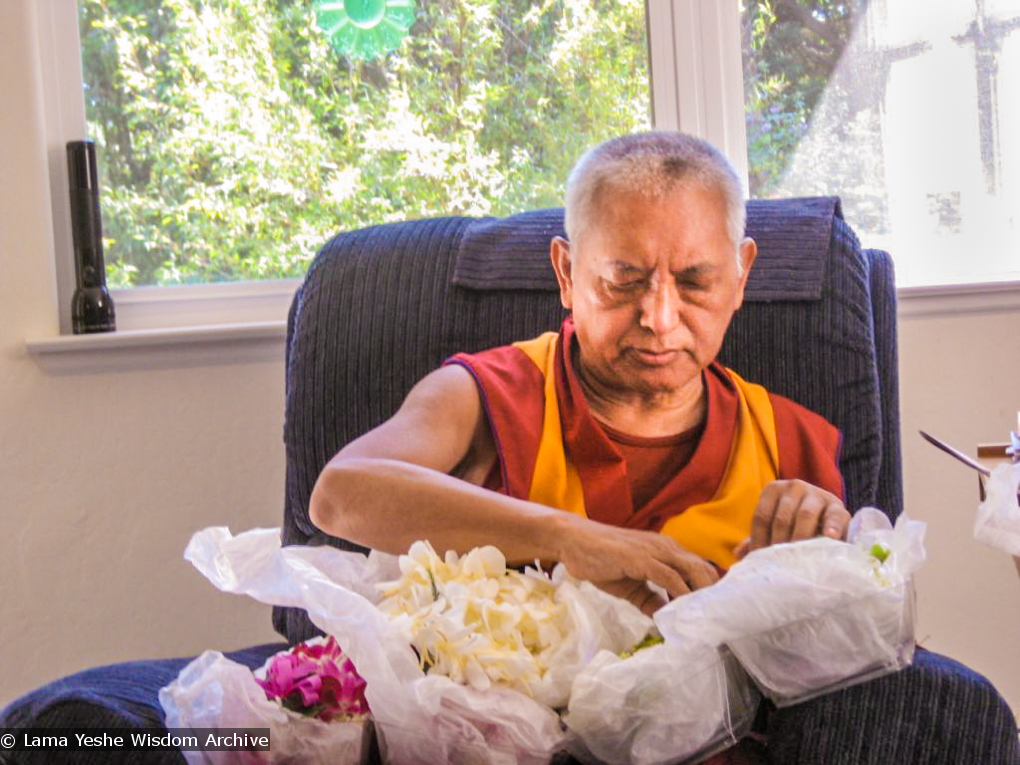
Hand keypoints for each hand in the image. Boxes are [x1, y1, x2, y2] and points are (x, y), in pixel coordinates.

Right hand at [554, 516, 718, 614]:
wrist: (572, 540)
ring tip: (706, 620)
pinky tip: (681, 612)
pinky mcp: (640, 558)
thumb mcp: (629, 585)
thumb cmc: (599, 559)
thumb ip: (649, 599)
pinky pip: (668, 577)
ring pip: (691, 570)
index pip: (698, 569)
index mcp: (666, 551)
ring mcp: (654, 550)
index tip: (712, 615)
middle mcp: (666, 547)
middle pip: (703, 570)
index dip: (708, 591)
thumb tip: (664, 620)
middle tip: (715, 621)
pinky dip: (679, 594)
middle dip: (712, 595)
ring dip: (701, 596)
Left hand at [734, 479, 848, 559]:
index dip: (758, 539)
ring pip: (805, 514)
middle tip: (779, 562)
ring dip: (800, 537)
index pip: (761, 516)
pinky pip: (834, 515)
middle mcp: (794, 486)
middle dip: (779, 541)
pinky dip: (831, 526)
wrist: (827, 519)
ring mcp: (817, 494)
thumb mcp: (774, 528)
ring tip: (798, 556)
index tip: (760, 559)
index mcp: (773, 490)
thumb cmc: (794, 525)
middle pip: (781, 517)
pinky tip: (828, 538)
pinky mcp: (837, 506)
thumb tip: (738, 554)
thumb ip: (757, 538)